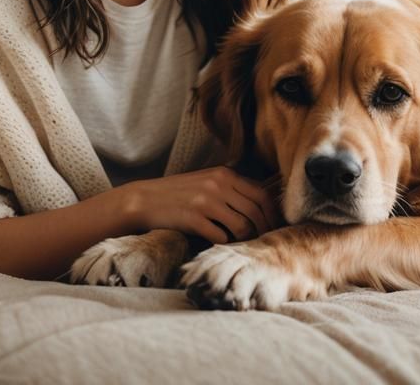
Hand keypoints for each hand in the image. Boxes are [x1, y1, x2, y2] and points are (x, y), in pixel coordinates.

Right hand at [118, 167, 280, 244]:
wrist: (145, 199)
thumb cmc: (180, 193)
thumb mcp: (208, 181)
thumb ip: (232, 188)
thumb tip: (262, 205)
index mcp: (225, 174)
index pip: (262, 193)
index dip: (273, 213)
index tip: (274, 226)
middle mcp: (218, 184)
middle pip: (256, 211)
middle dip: (263, 229)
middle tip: (262, 242)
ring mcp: (206, 201)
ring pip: (242, 226)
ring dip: (244, 239)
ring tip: (240, 245)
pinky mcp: (194, 218)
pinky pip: (221, 237)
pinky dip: (224, 244)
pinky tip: (219, 245)